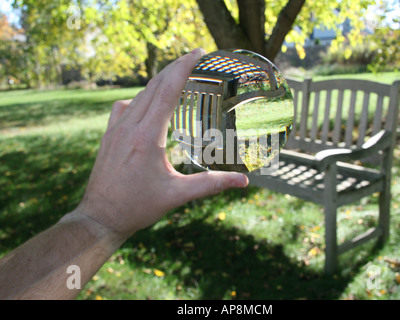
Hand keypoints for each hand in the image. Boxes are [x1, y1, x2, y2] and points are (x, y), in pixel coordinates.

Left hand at [75, 48, 248, 237]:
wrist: (100, 217)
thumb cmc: (137, 207)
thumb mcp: (177, 195)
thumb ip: (211, 184)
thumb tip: (243, 182)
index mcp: (147, 137)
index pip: (167, 90)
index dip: (183, 67)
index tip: (198, 53)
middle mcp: (129, 126)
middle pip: (154, 85)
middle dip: (175, 68)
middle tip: (195, 59)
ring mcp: (115, 129)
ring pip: (139, 94)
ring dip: (159, 81)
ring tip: (178, 78)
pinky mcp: (108, 135)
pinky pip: (124, 106)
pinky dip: (140, 98)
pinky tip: (147, 106)